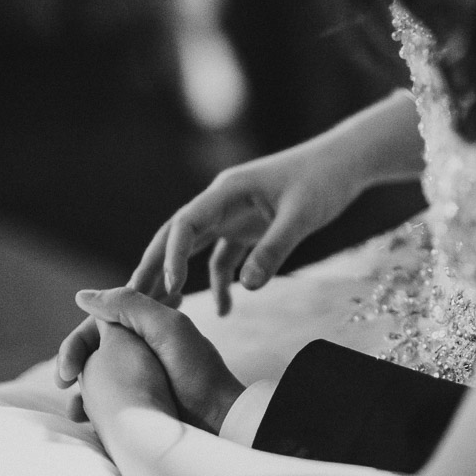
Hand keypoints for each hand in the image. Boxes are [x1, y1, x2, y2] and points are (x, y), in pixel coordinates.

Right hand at [53, 139, 358, 390]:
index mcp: (227, 191)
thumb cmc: (324, 181)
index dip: (172, 256)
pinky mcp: (249, 226)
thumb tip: (248, 287)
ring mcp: (233, 214)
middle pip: (176, 237)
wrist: (345, 163)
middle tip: (130, 302)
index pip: (185, 224)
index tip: (170, 288)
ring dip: (177, 277)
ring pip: (194, 248)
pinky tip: (225, 310)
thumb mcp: (303, 216)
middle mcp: (221, 202)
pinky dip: (222, 282)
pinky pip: (225, 257)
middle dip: (153, 269)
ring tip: (161, 312)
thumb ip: (275, 249)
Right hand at [67, 287, 244, 433]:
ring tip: (75, 411)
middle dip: (73, 366)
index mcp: (146, 325)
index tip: (67, 369)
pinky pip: (109, 401)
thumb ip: (128, 306)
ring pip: (97, 378)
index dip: (77, 343)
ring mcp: (140, 376)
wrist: (221, 417)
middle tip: (63, 385)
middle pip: (93, 352)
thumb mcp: (168, 329)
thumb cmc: (198, 373)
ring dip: (80, 392)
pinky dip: (95, 409)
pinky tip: (88, 421)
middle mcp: (140, 347)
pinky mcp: (141, 401)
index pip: (98, 325)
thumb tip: (82, 296)